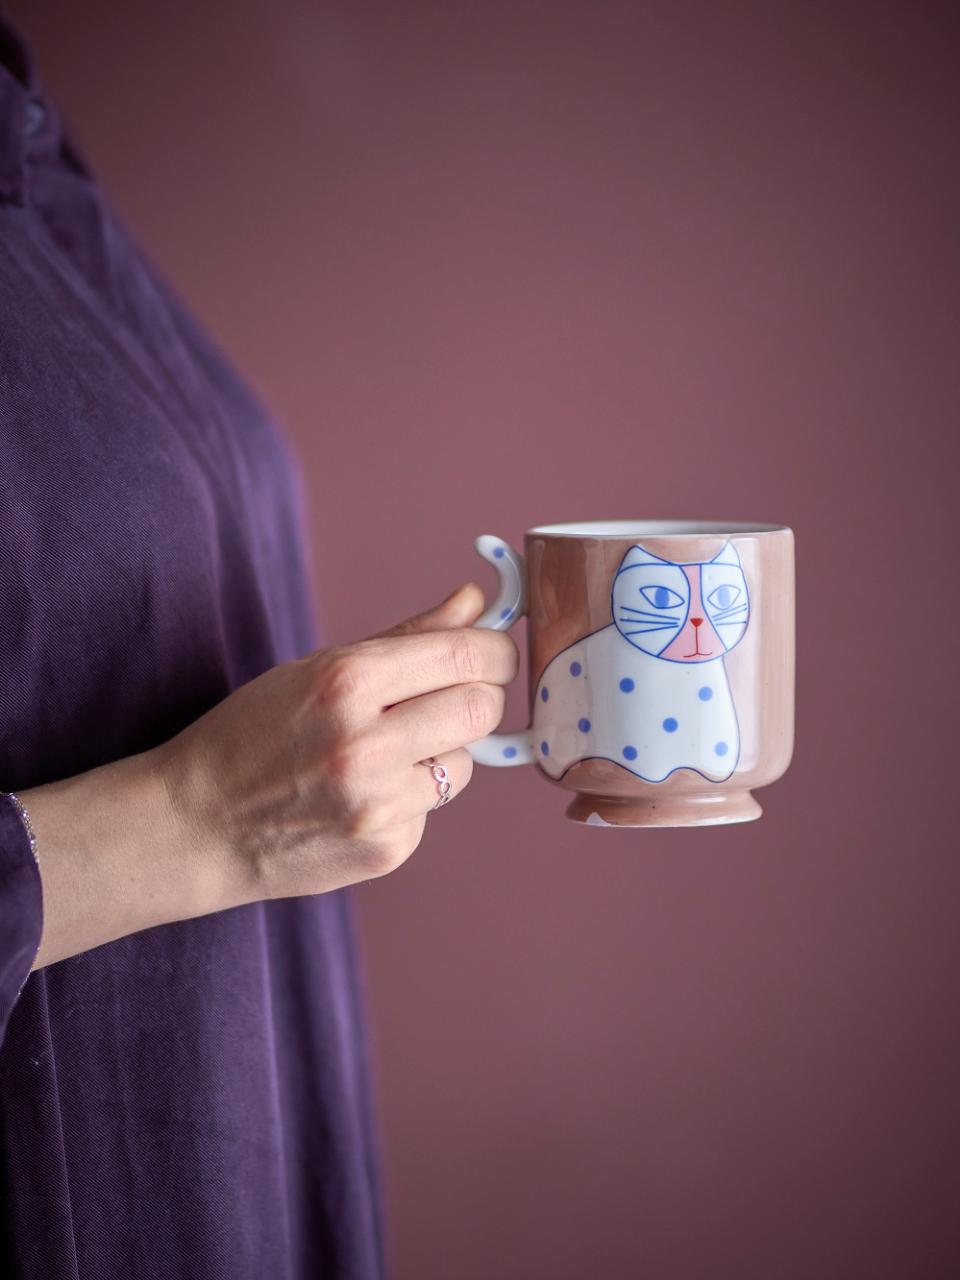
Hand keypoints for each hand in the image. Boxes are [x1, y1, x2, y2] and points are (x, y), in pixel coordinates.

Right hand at [156, 581, 518, 903]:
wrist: (195, 824)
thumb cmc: (255, 733)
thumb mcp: (319, 669)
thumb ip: (407, 636)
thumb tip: (477, 601)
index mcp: (346, 681)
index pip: (466, 654)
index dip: (496, 649)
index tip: (494, 652)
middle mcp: (366, 743)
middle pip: (482, 708)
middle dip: (482, 696)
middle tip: (458, 696)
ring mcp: (378, 803)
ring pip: (464, 762)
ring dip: (441, 752)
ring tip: (383, 754)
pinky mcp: (387, 849)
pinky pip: (432, 808)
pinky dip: (410, 797)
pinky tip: (361, 797)